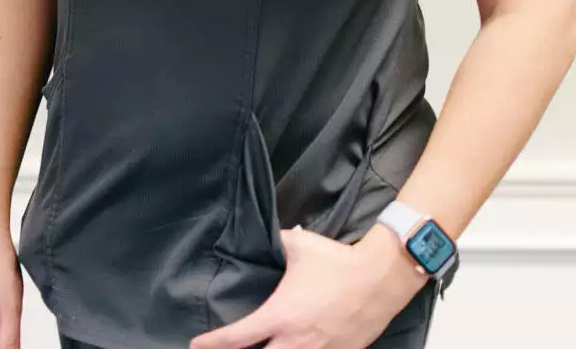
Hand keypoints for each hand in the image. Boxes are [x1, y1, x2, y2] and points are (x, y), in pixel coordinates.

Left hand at [189, 223, 429, 348]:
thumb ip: (278, 243)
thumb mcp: (301, 246)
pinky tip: (298, 347)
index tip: (197, 345)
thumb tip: (267, 239)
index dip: (214, 344)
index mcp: (281, 315)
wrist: (378, 278)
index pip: (238, 337)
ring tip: (264, 346)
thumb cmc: (337, 262)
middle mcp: (295, 341)